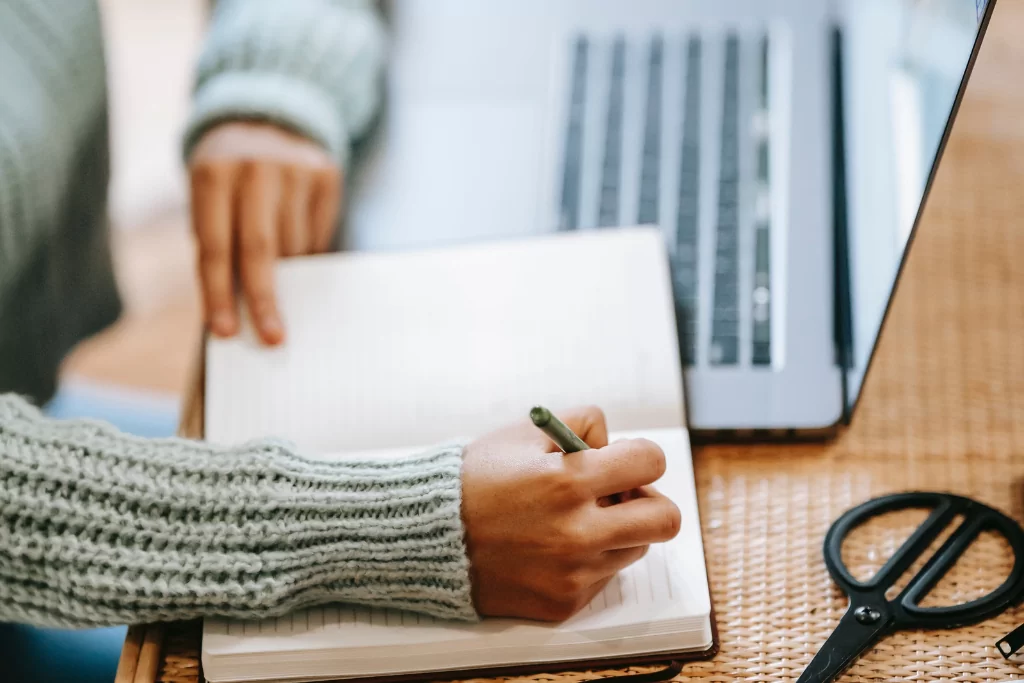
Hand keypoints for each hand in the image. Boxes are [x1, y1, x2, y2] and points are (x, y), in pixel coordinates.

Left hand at [189, 121, 341, 344]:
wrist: (265, 116)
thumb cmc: (227, 176)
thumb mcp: (208, 196)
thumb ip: (218, 242)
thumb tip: (238, 305)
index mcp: (213, 176)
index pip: (215, 248)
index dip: (219, 293)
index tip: (225, 331)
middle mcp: (254, 170)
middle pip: (260, 250)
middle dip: (264, 299)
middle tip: (273, 338)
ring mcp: (294, 170)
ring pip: (295, 245)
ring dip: (289, 275)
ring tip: (282, 281)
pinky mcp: (325, 175)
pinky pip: (318, 233)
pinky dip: (308, 251)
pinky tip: (298, 249)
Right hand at [461, 406, 680, 620]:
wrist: (426, 537)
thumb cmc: (475, 479)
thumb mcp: (524, 432)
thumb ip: (580, 425)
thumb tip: (616, 445)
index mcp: (569, 482)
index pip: (650, 462)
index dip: (641, 456)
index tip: (624, 461)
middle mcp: (578, 532)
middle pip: (664, 520)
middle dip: (649, 501)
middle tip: (619, 496)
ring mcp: (573, 573)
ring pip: (634, 548)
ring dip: (616, 531)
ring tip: (572, 520)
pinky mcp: (564, 602)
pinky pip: (603, 577)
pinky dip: (588, 561)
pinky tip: (550, 548)